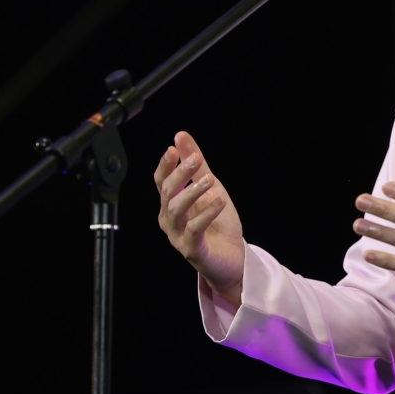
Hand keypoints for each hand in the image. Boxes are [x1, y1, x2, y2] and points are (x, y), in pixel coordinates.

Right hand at [154, 131, 245, 307]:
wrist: (233, 257)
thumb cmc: (218, 222)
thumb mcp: (210, 187)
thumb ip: (196, 164)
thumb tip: (180, 136)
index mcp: (171, 203)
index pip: (161, 181)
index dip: (165, 165)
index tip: (173, 149)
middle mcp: (170, 219)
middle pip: (167, 193)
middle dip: (180, 174)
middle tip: (197, 159)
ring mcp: (178, 236)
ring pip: (176, 211)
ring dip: (192, 192)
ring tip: (210, 179)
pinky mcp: (192, 249)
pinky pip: (194, 230)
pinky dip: (206, 213)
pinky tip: (219, 201)